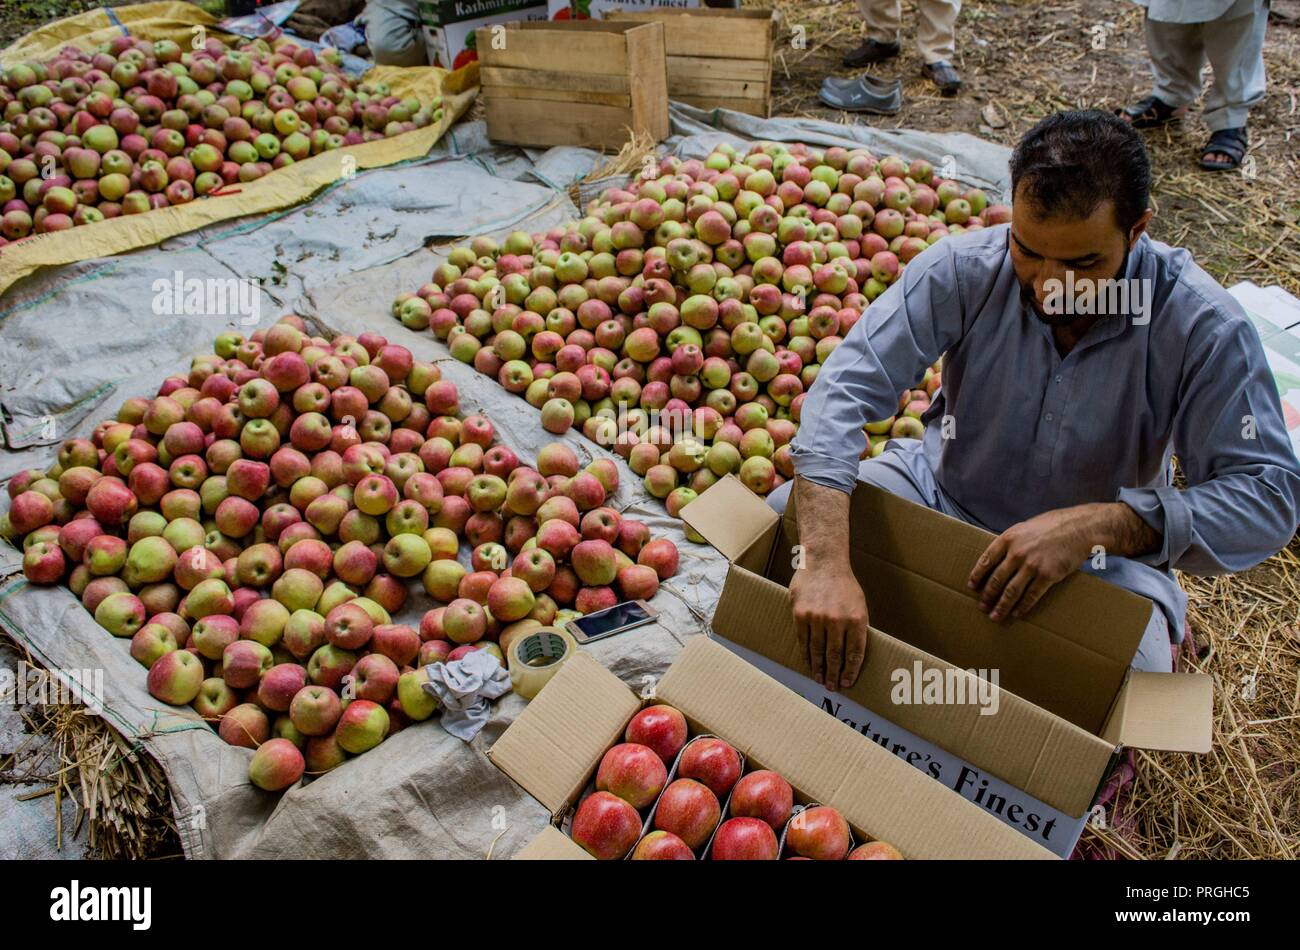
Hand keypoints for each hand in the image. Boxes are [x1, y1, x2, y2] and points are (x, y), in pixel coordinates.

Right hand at [790, 562, 869, 690]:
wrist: (823, 562)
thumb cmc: (844, 585)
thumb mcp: (859, 605)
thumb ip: (857, 628)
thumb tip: (853, 654)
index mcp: (857, 619)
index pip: (854, 653)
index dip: (851, 671)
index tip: (848, 683)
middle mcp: (837, 620)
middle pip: (835, 656)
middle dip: (834, 675)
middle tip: (832, 688)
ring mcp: (817, 618)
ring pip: (817, 651)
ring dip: (819, 669)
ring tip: (820, 680)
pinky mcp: (800, 615)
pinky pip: (803, 641)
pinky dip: (806, 656)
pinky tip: (808, 664)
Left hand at [967, 507, 1097, 621]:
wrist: (1080, 528)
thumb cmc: (1052, 525)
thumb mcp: (1024, 528)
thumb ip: (1010, 543)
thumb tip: (997, 558)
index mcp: (1008, 538)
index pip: (985, 560)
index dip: (977, 576)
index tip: (972, 586)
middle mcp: (1017, 553)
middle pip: (996, 579)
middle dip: (987, 596)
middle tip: (982, 607)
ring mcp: (1032, 565)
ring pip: (1011, 591)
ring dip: (1001, 606)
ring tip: (995, 616)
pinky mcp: (1048, 576)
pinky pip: (1031, 596)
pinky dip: (1023, 607)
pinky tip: (1017, 613)